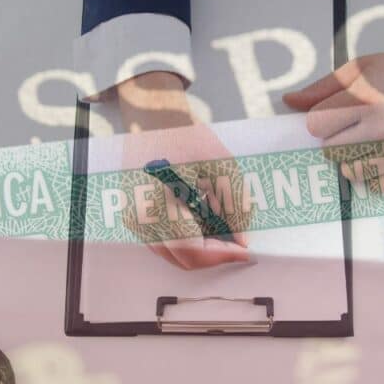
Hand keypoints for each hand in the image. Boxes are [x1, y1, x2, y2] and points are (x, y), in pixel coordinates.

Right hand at [115, 72, 252, 269]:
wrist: (156, 124)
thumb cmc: (186, 138)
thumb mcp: (222, 167)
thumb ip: (235, 207)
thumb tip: (242, 241)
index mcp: (158, 204)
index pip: (193, 251)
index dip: (223, 256)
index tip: (246, 252)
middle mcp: (141, 220)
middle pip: (184, 259)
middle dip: (216, 254)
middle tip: (239, 243)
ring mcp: (137, 223)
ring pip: (176, 255)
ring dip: (203, 249)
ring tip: (225, 231)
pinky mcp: (139, 221)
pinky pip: (167, 244)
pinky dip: (191, 240)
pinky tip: (206, 224)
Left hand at [283, 28, 383, 189]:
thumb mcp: (361, 68)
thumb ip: (322, 88)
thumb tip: (289, 101)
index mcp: (365, 100)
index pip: (316, 125)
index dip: (323, 118)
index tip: (338, 111)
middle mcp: (382, 128)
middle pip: (330, 151)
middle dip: (337, 138)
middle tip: (357, 123)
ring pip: (350, 171)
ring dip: (353, 158)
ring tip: (372, 138)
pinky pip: (377, 185)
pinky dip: (376, 174)